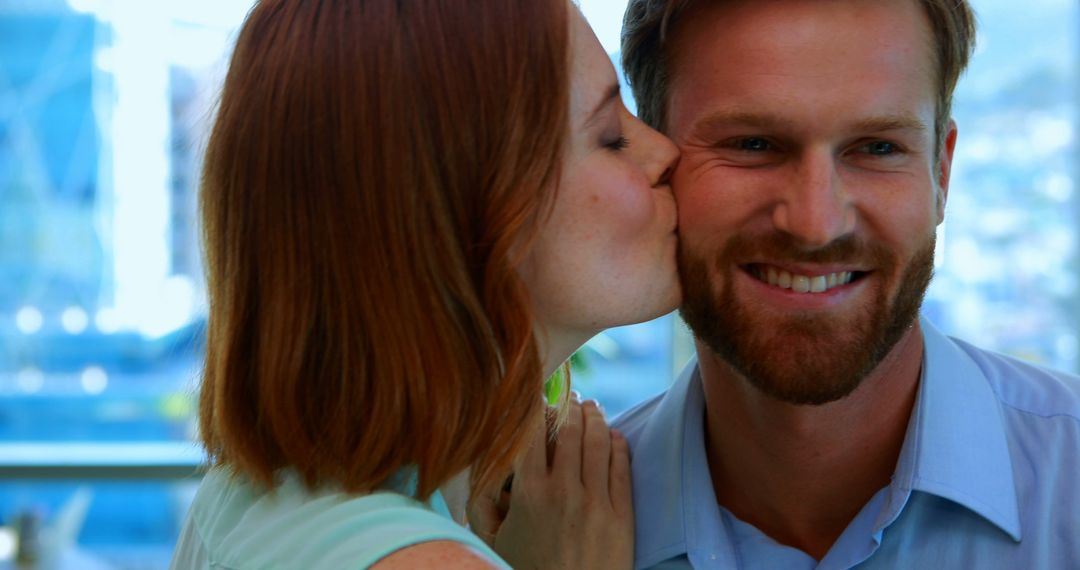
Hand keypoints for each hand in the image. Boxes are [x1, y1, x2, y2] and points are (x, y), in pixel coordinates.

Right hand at [468, 400, 633, 569]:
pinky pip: (622, 466)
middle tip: (571, 396)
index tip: (537, 396)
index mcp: (528, 493)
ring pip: (598, 441)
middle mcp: (563, 490)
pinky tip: (613, 435)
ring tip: (593, 408)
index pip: (533, 432)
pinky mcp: (621, 516)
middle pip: (570, 430)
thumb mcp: (492, 543)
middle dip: (570, 407)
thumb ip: (482, 505)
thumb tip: (482, 471)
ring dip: (596, 418)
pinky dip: (617, 444)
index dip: (536, 408)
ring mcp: (596, 502)